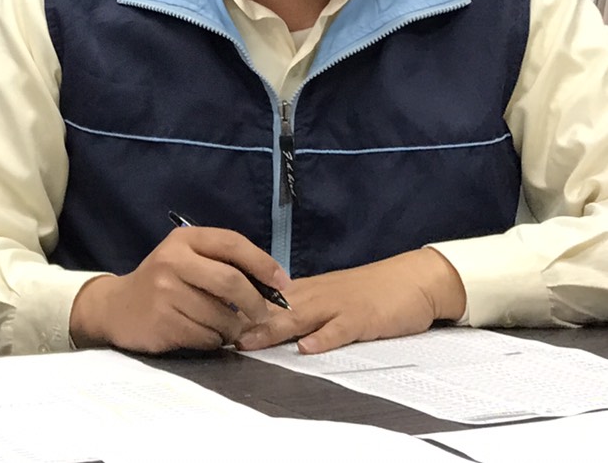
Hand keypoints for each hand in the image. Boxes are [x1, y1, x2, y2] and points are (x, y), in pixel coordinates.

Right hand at [69, 225, 288, 352]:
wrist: (117, 308)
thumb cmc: (163, 283)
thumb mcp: (186, 259)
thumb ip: (222, 263)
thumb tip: (274, 285)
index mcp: (183, 240)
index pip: (232, 243)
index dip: (263, 263)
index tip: (282, 284)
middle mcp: (172, 260)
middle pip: (231, 281)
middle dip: (256, 303)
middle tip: (262, 316)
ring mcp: (165, 291)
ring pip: (222, 315)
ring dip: (233, 328)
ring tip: (225, 328)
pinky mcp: (163, 321)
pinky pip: (207, 336)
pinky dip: (215, 340)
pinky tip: (203, 334)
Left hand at [235, 247, 465, 354]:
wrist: (413, 279)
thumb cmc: (371, 290)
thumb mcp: (332, 295)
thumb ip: (303, 307)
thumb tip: (268, 319)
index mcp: (309, 290)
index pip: (268, 298)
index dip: (242, 309)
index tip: (214, 318)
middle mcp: (318, 295)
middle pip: (277, 308)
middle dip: (247, 321)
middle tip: (221, 334)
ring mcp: (340, 306)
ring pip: (301, 316)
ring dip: (274, 329)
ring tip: (249, 341)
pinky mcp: (363, 319)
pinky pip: (341, 329)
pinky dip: (324, 338)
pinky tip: (308, 347)